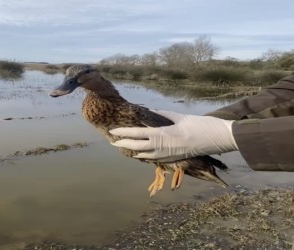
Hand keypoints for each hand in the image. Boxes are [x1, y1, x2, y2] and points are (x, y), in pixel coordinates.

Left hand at [109, 110, 238, 161]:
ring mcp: (168, 155)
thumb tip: (150, 113)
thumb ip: (163, 116)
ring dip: (133, 151)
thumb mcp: (180, 117)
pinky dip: (145, 156)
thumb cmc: (201, 125)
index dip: (123, 133)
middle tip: (113, 142)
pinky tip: (142, 153)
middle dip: (124, 144)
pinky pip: (155, 159)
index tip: (113, 131)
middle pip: (137, 146)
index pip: (137, 133)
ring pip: (145, 155)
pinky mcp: (174, 159)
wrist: (218, 140)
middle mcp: (163, 147)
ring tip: (125, 147)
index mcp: (163, 134)